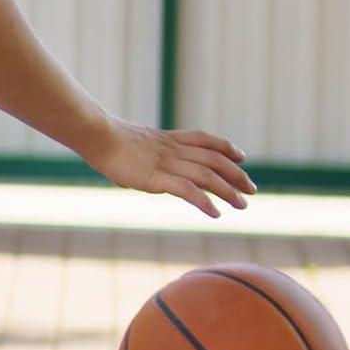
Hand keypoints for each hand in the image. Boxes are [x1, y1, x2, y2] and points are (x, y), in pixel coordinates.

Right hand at [81, 116, 256, 217]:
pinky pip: (188, 191)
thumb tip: (138, 165)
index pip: (205, 140)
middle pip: (214, 159)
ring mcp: (167, 163)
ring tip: (243, 205)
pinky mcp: (158, 178)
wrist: (97, 135)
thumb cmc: (105, 140)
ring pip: (207, 176)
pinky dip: (204, 202)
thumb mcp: (131, 143)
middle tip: (251, 189)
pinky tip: (215, 213)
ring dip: (228, 191)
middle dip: (236, 174)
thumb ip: (143, 154)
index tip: (240, 155)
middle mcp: (173, 149)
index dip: (226, 147)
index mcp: (167, 139)